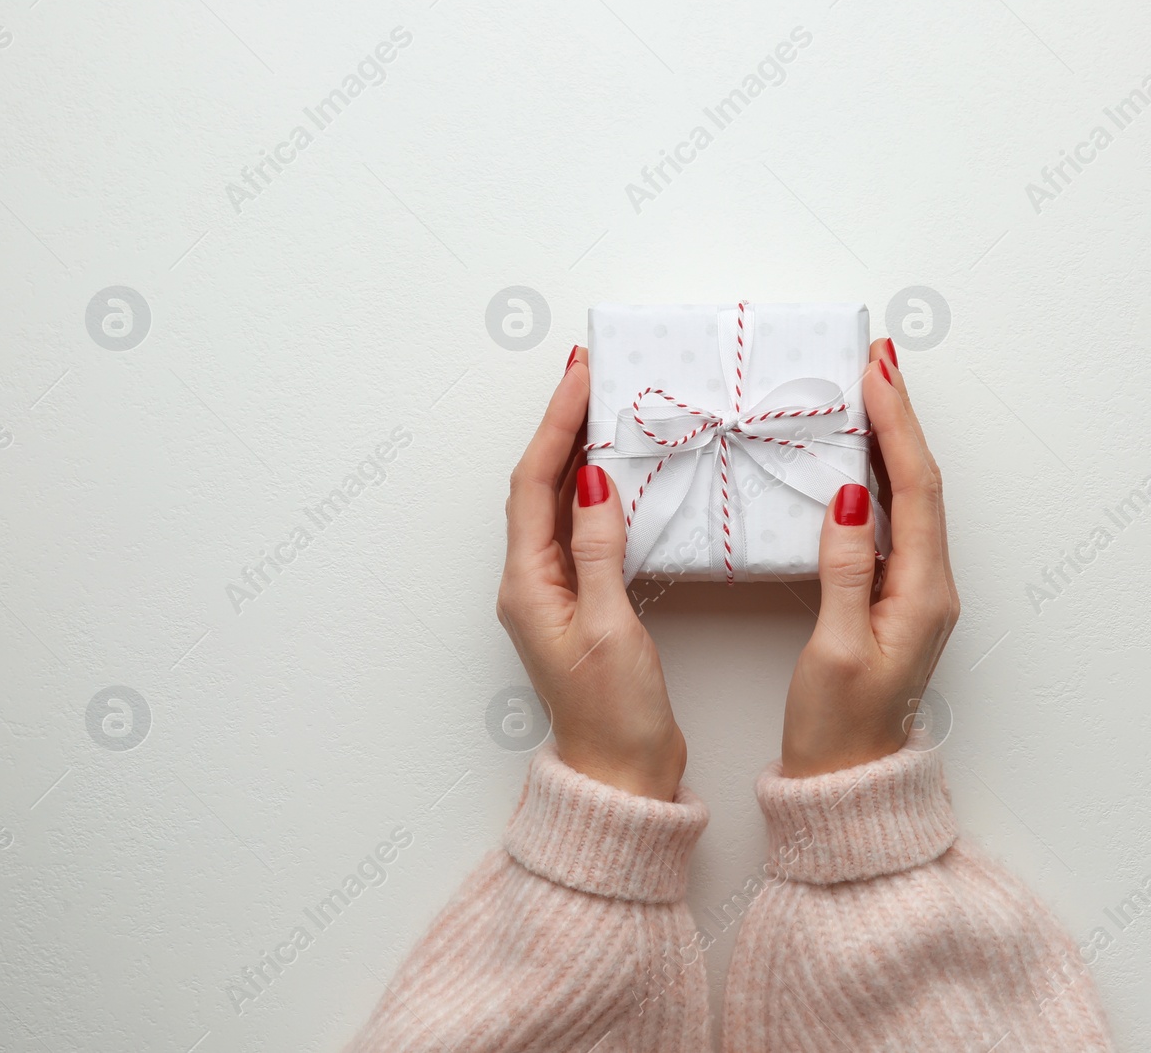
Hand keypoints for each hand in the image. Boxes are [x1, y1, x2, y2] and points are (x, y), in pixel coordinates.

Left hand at [496, 347, 685, 798]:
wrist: (620, 776)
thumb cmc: (613, 716)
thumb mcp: (609, 627)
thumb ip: (598, 550)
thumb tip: (592, 480)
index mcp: (528, 586)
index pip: (534, 484)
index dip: (556, 425)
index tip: (580, 378)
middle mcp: (533, 583)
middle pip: (541, 484)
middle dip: (564, 425)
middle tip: (592, 374)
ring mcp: (556, 592)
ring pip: (560, 504)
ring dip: (580, 452)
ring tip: (607, 406)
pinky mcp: (584, 604)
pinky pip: (583, 530)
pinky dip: (599, 492)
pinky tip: (622, 473)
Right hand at [780, 338, 960, 776]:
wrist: (849, 783)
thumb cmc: (838, 728)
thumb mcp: (832, 650)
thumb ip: (845, 571)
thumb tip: (850, 499)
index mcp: (923, 593)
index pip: (915, 489)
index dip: (896, 426)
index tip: (876, 374)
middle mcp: (930, 586)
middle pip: (920, 482)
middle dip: (900, 416)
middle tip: (877, 360)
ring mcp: (916, 591)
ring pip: (909, 498)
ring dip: (890, 440)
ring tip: (867, 390)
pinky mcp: (895, 599)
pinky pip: (893, 522)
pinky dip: (877, 478)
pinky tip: (856, 459)